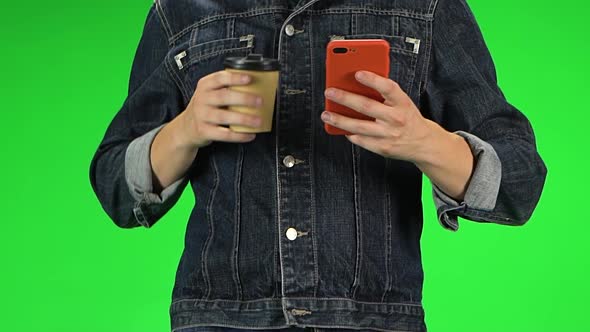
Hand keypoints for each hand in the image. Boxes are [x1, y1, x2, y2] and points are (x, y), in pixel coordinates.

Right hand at [179, 70, 263, 148]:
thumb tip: (256, 87)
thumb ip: (225, 88)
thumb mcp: (209, 93)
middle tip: (260, 101)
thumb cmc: (205, 107)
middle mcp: (202, 99)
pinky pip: (224, 134)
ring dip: (243, 119)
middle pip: (223, 97)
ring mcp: (202, 116)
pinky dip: (239, 135)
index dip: (234, 78)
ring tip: (258, 121)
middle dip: (244, 98)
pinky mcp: (204, 131)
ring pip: (224, 116)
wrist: (186, 127)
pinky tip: (250, 134)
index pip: (219, 78)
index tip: (249, 78)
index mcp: (205, 86)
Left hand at [321, 70, 437, 162]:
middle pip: (367, 106)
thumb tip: (357, 84)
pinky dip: (349, 134)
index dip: (373, 80)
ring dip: (339, 120)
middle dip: (345, 98)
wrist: (423, 143)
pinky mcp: (382, 148)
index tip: (357, 73)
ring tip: (326, 114)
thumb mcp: (402, 102)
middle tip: (330, 92)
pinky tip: (340, 128)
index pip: (388, 88)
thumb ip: (384, 94)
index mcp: (402, 103)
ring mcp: (388, 135)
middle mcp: (396, 119)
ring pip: (358, 126)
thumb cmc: (408, 117)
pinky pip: (361, 140)